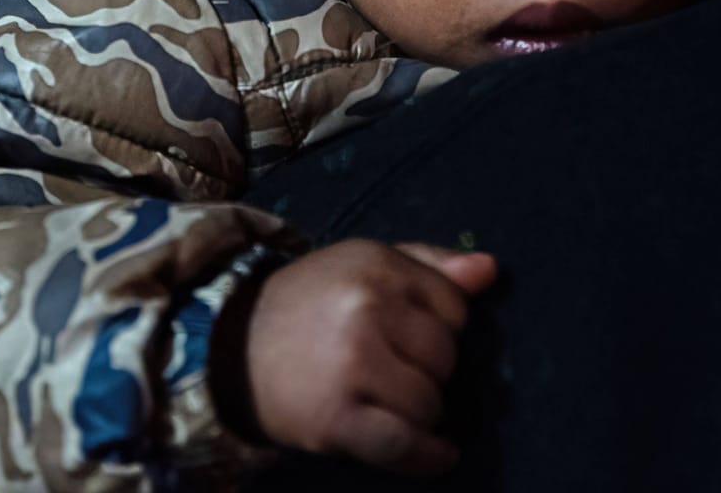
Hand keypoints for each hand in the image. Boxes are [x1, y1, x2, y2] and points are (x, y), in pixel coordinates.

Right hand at [244, 239, 498, 475]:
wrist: (229, 347)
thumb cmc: (308, 303)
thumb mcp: (361, 264)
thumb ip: (428, 264)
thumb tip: (491, 271)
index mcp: (374, 265)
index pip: (454, 306)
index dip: (440, 325)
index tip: (412, 335)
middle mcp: (365, 310)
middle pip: (445, 356)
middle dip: (428, 369)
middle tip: (392, 370)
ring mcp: (352, 366)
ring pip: (430, 402)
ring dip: (420, 410)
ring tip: (389, 401)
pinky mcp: (337, 418)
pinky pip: (405, 445)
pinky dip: (428, 457)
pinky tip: (439, 455)